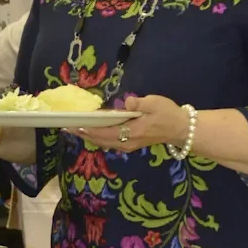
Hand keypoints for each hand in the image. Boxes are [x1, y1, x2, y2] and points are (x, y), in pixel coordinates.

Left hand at [76, 95, 190, 151]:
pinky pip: (108, 142)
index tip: (73, 125)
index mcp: (131, 132)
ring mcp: (127, 145)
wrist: (181, 128)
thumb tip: (126, 102)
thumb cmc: (168, 114)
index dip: (88, 129)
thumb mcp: (155, 104)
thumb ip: (139, 103)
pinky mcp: (129, 144)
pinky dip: (96, 137)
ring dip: (87, 136)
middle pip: (99, 140)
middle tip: (66, 127)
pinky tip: (89, 131)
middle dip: (82, 134)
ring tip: (73, 129)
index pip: (104, 133)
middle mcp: (126, 142)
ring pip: (102, 142)